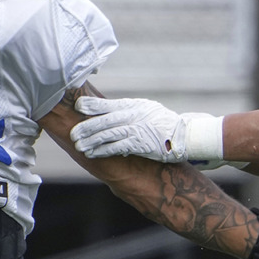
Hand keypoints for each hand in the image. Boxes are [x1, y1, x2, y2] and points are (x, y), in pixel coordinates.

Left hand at [72, 96, 214, 161]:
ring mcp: (138, 129)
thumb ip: (127, 111)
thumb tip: (106, 114)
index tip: (78, 106)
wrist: (186, 135)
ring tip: (79, 146)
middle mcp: (135, 115)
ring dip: (92, 141)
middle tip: (72, 133)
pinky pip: (118, 147)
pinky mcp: (141, 144)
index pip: (109, 104)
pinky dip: (104, 151)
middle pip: (105, 120)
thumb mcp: (145, 110)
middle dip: (87, 127)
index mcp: (134, 105)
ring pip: (109, 134)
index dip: (93, 105)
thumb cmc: (163, 124)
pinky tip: (93, 154)